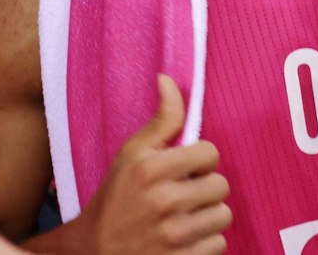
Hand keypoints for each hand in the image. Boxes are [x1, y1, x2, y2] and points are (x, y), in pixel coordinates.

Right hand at [76, 75, 229, 254]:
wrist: (94, 252)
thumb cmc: (115, 198)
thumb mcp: (131, 154)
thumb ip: (160, 119)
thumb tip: (168, 79)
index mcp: (151, 169)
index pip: (210, 153)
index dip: (200, 160)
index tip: (187, 168)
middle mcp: (163, 201)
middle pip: (221, 185)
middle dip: (205, 188)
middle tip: (186, 193)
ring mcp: (173, 236)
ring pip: (223, 215)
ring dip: (209, 216)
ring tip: (187, 216)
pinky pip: (219, 244)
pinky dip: (206, 242)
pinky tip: (186, 239)